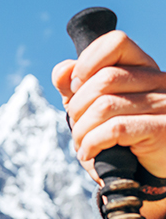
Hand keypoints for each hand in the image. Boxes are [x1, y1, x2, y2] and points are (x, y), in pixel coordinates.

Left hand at [52, 30, 165, 182]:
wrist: (143, 176)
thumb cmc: (116, 138)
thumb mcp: (90, 108)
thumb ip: (74, 86)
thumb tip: (63, 70)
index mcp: (143, 68)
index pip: (115, 42)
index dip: (86, 62)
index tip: (75, 87)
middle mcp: (159, 81)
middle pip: (104, 78)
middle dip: (77, 107)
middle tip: (77, 126)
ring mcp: (164, 105)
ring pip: (104, 105)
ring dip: (81, 130)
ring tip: (81, 144)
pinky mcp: (162, 130)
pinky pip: (114, 128)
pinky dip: (91, 143)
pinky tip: (89, 153)